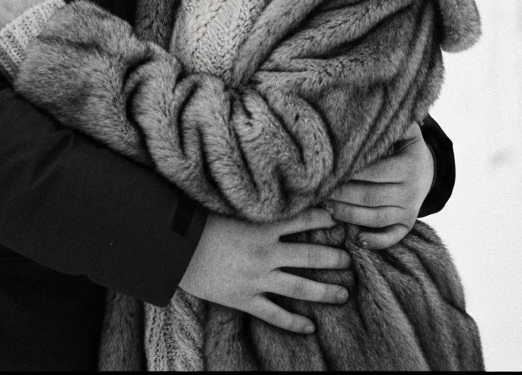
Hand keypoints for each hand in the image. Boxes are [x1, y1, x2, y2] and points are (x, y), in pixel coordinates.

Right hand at [178, 208, 349, 333]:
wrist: (172, 247)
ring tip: (343, 293)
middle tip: (349, 260)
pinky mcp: (244, 299)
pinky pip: (274, 315)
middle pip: (310, 257)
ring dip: (325, 291)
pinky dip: (294, 323)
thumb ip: (253, 206)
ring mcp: (256, 279)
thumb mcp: (228, 206)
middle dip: (333, 258)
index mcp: (262, 227)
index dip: (323, 219)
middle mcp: (265, 254)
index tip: (337, 219)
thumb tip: (270, 195)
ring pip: (300, 288)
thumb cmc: (196, 221)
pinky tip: (310, 327)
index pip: (304, 220)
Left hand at [325, 120, 432, 249]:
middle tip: (318, 191)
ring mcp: (409, 210)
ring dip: (350, 215)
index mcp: (409, 166)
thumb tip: (374, 104)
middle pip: (371, 196)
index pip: (375, 172)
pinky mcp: (407, 225)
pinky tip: (356, 239)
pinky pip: (392, 237)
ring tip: (327, 208)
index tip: (328, 171)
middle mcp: (411, 191)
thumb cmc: (405, 148)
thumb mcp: (406, 132)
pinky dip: (375, 241)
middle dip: (343, 195)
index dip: (350, 173)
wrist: (429, 171)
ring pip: (376, 218)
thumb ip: (394, 123)